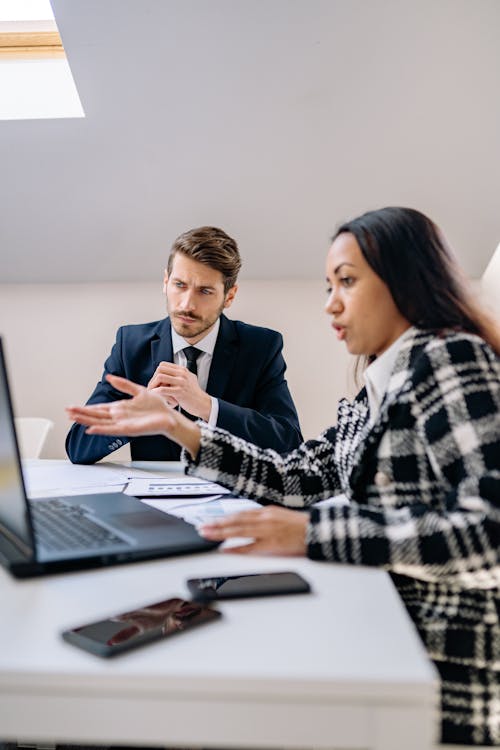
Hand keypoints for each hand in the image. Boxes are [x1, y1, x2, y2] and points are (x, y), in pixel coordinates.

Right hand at [66, 374, 201, 457]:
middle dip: (81, 413)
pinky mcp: (129, 430)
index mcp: (121, 408)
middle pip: (96, 416)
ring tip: (73, 418)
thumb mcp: (139, 390)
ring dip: (87, 421)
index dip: (86, 408)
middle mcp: (119, 417)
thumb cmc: (157, 406)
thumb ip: (123, 384)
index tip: (73, 407)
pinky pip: (112, 430)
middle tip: (67, 411)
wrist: (170, 416)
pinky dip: (101, 429)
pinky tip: (91, 428)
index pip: (99, 408)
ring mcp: (123, 424)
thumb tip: (109, 377)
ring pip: (100, 423)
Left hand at [148, 362, 210, 419]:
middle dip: (153, 378)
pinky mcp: (180, 392)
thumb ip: (179, 375)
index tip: (155, 382)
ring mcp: (181, 382)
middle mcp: (182, 374)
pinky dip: (156, 392)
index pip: (163, 365)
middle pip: (160, 369)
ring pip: (160, 377)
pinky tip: (155, 396)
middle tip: (152, 387)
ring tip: (153, 392)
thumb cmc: (194, 394)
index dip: (156, 373)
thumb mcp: (189, 379)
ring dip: (153, 385)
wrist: (202, 403)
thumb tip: (167, 373)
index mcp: (183, 370)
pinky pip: (162, 389)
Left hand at [199, 506, 308, 555]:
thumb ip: (263, 518)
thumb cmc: (300, 526)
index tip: (211, 520)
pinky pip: (250, 546)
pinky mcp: (272, 543)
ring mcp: (267, 530)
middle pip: (235, 520)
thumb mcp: (279, 516)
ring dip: (221, 532)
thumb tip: (247, 522)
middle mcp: (264, 518)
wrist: (317, 531)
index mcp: (266, 511)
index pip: (240, 513)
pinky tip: (225, 549)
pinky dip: (236, 547)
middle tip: (201, 527)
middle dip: (217, 524)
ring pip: (239, 530)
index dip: (224, 517)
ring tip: (207, 535)